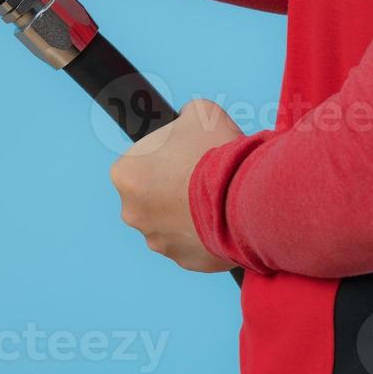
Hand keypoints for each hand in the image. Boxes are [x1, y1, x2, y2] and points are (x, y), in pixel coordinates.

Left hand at [110, 100, 242, 272]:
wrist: (248, 198)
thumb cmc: (218, 153)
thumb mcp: (199, 113)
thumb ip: (184, 116)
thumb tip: (187, 119)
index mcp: (125, 175)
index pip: (142, 161)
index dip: (168, 156)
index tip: (188, 156)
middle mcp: (132, 211)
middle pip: (154, 195)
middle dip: (176, 188)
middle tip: (204, 179)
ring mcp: (157, 240)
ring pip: (172, 223)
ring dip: (190, 214)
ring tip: (217, 200)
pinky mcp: (184, 260)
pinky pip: (193, 245)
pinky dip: (206, 235)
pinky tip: (223, 220)